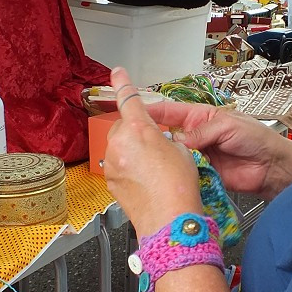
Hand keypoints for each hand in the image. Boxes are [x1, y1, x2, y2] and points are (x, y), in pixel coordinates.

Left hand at [103, 69, 204, 236]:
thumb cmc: (179, 186)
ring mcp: (112, 162)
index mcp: (140, 129)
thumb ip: (165, 139)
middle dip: (137, 131)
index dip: (123, 82)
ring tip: (154, 169)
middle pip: (124, 126)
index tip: (117, 72)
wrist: (168, 219)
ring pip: (120, 146)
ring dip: (133, 151)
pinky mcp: (109, 179)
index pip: (129, 99)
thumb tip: (157, 142)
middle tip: (157, 147)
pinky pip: (118, 164)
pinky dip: (129, 167)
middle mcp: (121, 143)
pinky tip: (146, 180)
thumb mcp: (182, 152)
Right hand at [145, 97, 291, 202]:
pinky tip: (165, 176)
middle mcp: (195, 136)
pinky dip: (176, 175)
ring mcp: (197, 156)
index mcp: (199, 117)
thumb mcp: (227, 126)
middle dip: (151, 138)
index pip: (168, 112)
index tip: (129, 109)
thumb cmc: (256, 138)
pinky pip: (184, 173)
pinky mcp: (201, 174)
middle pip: (166, 136)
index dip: (149, 110)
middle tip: (133, 142)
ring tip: (145, 160)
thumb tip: (176, 140)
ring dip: (163, 159)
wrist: (272, 167)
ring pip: (172, 156)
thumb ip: (201, 133)